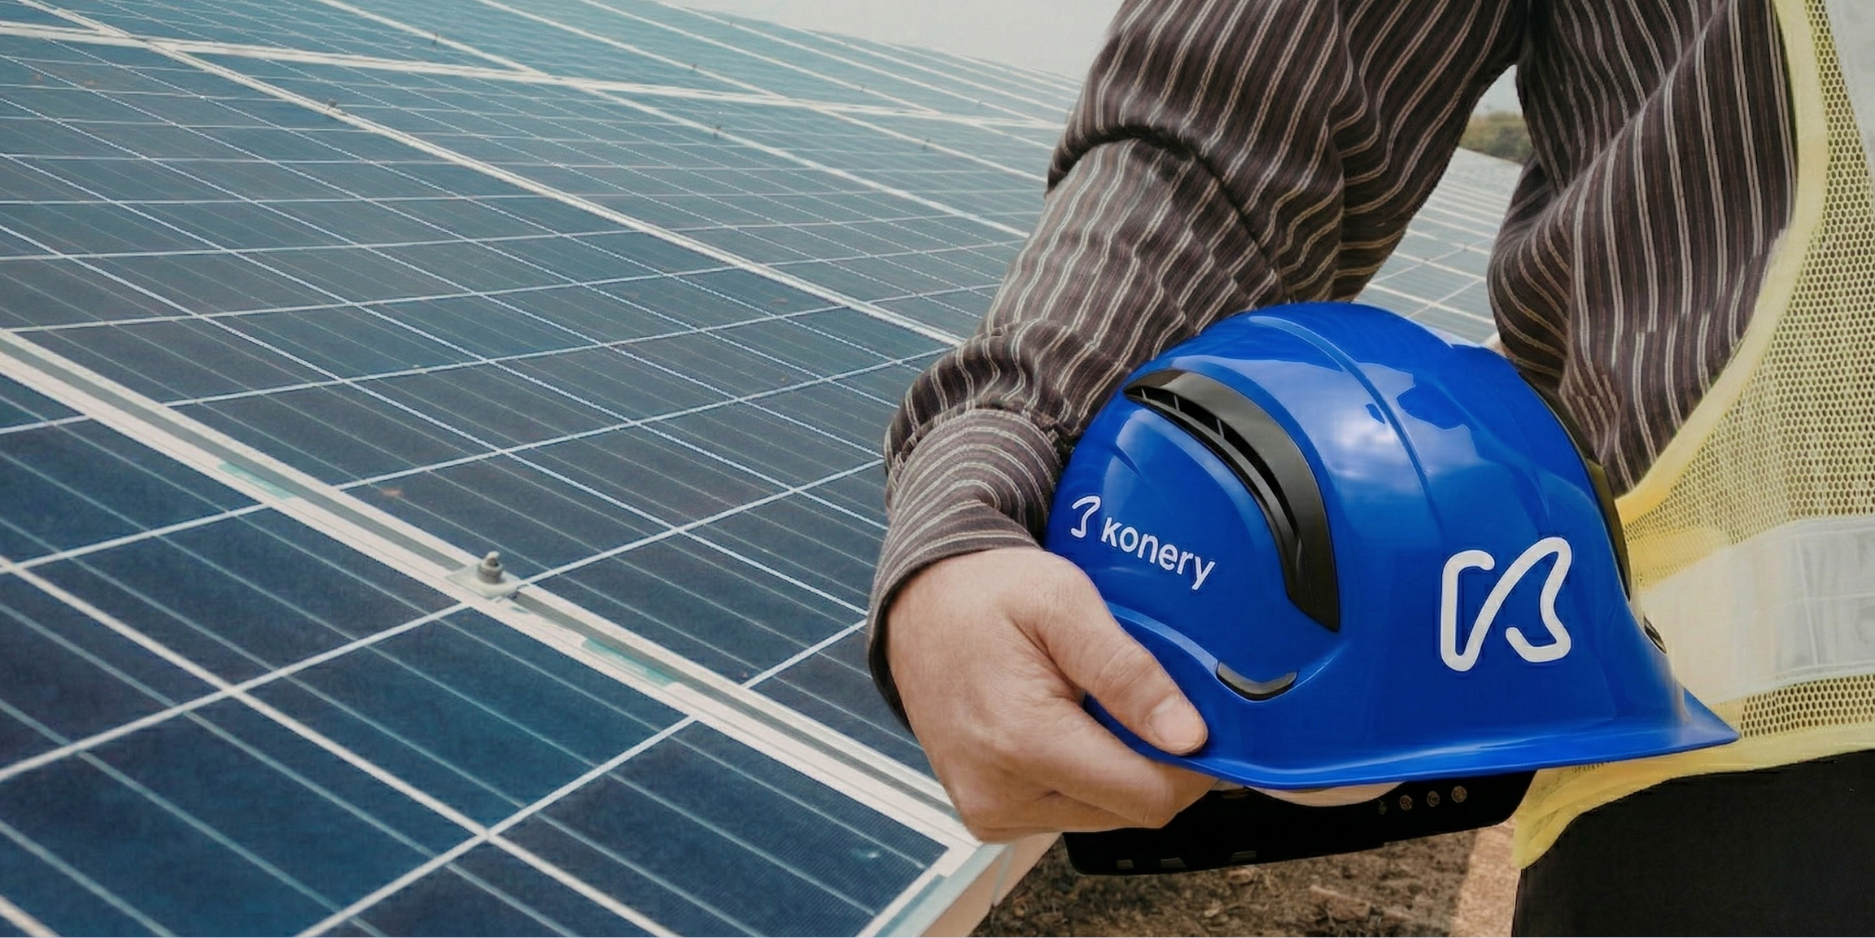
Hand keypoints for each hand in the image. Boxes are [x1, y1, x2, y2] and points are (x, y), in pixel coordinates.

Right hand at [886, 546, 1213, 841]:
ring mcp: (989, 810)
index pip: (1149, 796)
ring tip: (1092, 704)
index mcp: (1023, 741)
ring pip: (1103, 814)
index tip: (1202, 722)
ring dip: (1116, 765)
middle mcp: (1000, 793)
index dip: (1192, 764)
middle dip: (1152, 758)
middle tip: (1138, 696)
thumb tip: (1188, 737)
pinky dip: (1083, 773)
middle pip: (1130, 809)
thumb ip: (1128, 672)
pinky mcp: (986, 814)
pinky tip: (1065, 724)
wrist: (919, 603)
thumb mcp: (1065, 603)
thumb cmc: (985, 594)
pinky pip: (1068, 809)